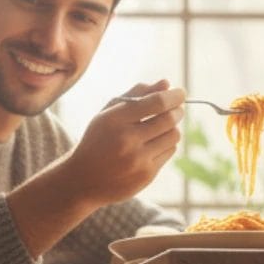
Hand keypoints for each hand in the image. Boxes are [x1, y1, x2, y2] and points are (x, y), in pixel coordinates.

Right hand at [67, 78, 185, 206]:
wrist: (82, 180)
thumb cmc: (98, 141)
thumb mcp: (108, 114)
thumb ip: (135, 95)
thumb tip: (166, 83)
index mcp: (115, 120)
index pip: (156, 102)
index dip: (174, 96)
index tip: (180, 93)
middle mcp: (127, 140)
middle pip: (169, 119)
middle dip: (177, 110)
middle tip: (177, 109)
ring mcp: (138, 160)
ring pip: (173, 136)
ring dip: (172, 128)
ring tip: (162, 128)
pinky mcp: (146, 175)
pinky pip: (169, 152)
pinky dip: (166, 145)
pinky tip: (153, 146)